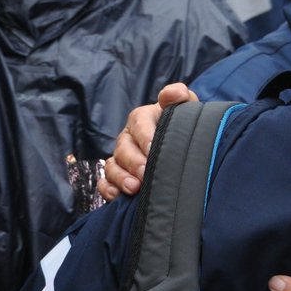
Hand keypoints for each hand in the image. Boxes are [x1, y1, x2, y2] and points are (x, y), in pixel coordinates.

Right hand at [97, 82, 195, 199]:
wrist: (182, 146)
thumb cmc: (182, 126)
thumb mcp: (185, 108)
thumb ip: (180, 96)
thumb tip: (174, 94)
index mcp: (141, 118)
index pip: (139, 123)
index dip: (145, 137)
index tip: (153, 150)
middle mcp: (128, 138)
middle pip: (123, 148)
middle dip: (133, 162)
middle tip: (146, 174)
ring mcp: (120, 158)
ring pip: (112, 166)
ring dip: (120, 177)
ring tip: (134, 188)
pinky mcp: (116, 177)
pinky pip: (104, 182)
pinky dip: (108, 189)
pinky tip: (117, 196)